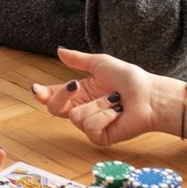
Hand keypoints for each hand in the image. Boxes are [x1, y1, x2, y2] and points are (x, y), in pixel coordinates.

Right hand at [31, 46, 186, 146]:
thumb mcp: (101, 64)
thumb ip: (78, 60)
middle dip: (62, 97)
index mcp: (79, 93)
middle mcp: (82, 110)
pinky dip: (105, 116)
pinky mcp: (100, 137)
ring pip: (76, 117)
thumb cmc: (130, 79)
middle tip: (76, 85)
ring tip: (115, 100)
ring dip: (98, 104)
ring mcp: (90, 125)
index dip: (42, 94)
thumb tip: (59, 50)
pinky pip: (90, 127)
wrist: (150, 95)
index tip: (37, 89)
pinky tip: (117, 113)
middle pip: (54, 109)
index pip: (53, 96)